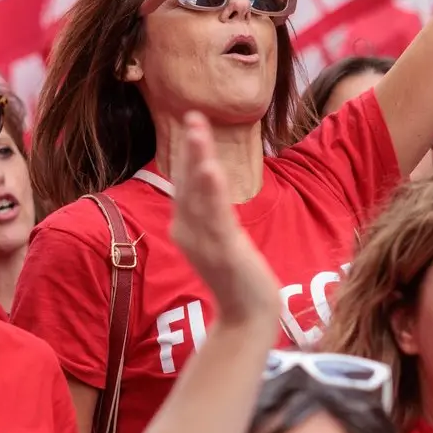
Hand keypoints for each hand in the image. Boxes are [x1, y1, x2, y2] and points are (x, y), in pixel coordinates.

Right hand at [169, 112, 278, 326]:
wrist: (247, 316)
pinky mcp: (221, 250)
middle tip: (192, 115)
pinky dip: (210, 191)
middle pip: (186, 182)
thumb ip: (209, 214)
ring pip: (197, 193)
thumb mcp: (217, 239)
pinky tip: (210, 168)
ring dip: (197, 159)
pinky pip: (214, 215)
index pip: (184, 183)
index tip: (192, 123)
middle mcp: (187, 231)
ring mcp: (202, 241)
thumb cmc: (236, 278)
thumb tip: (208, 185)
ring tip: (197, 131)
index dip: (187, 152)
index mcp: (186, 227)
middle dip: (188, 147)